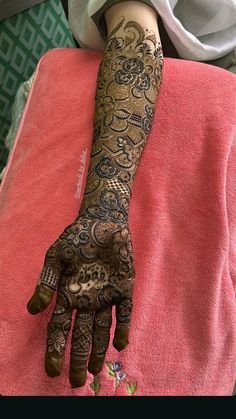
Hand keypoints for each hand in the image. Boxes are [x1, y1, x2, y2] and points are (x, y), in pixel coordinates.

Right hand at [27, 215, 134, 387]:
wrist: (101, 222)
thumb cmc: (76, 239)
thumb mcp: (56, 257)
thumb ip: (47, 281)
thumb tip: (33, 308)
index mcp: (68, 294)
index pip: (60, 327)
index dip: (56, 349)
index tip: (53, 370)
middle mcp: (86, 300)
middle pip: (81, 335)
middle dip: (79, 357)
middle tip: (77, 381)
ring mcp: (106, 296)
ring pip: (102, 328)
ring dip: (100, 349)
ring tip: (96, 370)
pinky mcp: (124, 288)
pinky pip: (124, 312)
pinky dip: (122, 327)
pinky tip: (121, 344)